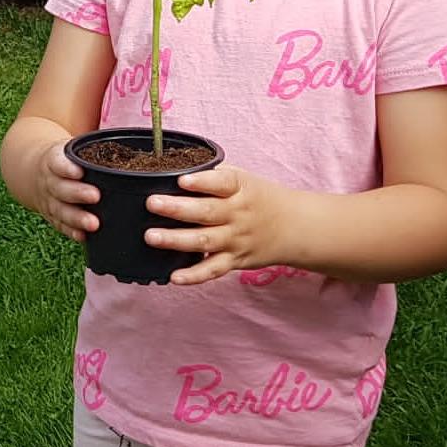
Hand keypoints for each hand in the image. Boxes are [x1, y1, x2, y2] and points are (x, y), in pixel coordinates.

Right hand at [33, 141, 101, 242]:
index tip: (80, 171)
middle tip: (95, 196)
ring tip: (94, 224)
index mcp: (53, 160)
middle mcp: (49, 181)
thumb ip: (92, 150)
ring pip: (60, 210)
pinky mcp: (52, 216)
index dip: (67, 168)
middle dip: (77, 193)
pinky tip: (83, 237)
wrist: (35, 173)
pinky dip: (71, 231)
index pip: (58, 162)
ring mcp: (50, 200)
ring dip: (76, 217)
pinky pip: (61, 225)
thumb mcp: (71, 149)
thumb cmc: (66, 160)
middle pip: (60, 188)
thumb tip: (134, 147)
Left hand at [144, 165, 292, 284]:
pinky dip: (194, 276)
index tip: (181, 180)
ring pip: (205, 241)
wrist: (294, 227)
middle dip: (177, 208)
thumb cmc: (258, 198)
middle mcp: (237, 214)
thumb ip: (211, 176)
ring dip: (176, 240)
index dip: (202, 182)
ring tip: (151, 236)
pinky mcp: (234, 260)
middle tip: (152, 203)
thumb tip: (171, 170)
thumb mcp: (241, 179)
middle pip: (207, 212)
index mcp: (239, 188)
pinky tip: (174, 277)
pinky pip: (213, 270)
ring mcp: (235, 239)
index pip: (222, 183)